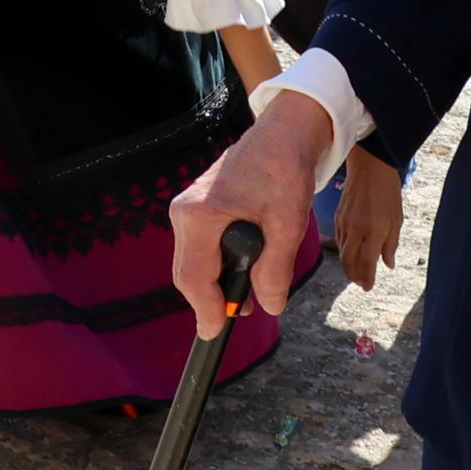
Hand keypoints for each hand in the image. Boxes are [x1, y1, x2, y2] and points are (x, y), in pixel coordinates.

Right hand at [171, 93, 328, 333]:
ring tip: (249, 292)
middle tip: (242, 313)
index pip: (194, 278)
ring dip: (215, 281)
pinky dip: (215, 263)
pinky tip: (242, 266)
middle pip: (187, 273)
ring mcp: (185, 208)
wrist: (281, 136)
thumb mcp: (287, 226)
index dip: (206, 310)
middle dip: (210, 299)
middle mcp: (183, 213)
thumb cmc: (283, 173)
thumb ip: (275, 271)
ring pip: (192, 261)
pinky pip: (198, 247)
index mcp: (200, 216)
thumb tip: (268, 305)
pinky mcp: (194, 207)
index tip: (215, 333)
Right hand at [335, 150, 404, 288]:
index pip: (367, 262)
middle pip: (350, 261)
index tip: (368, 287)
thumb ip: (391, 244)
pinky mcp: (337, 217)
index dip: (367, 278)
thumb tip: (388, 264)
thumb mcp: (397, 219)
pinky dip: (343, 251)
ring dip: (348, 265)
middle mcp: (356, 229)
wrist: (370, 167)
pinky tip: (349, 253)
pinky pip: (339, 240)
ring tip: (355, 273)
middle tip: (361, 284)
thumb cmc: (388, 191)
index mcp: (374, 230)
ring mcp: (344, 223)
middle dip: (354, 275)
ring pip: (342, 252)